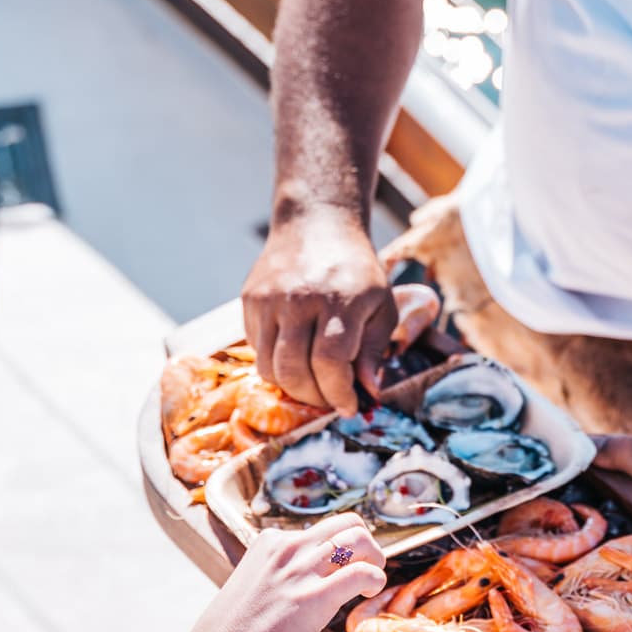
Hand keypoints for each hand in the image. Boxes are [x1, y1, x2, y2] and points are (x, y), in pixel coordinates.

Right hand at [188, 513, 386, 631]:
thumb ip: (276, 578)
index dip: (339, 548)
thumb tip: (301, 585)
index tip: (341, 569)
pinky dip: (376, 579)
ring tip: (371, 582)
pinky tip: (368, 594)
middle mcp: (287, 548)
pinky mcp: (316, 597)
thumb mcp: (251, 589)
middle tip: (367, 569)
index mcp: (269, 542)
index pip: (320, 529)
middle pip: (347, 523)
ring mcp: (301, 570)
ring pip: (359, 539)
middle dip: (365, 543)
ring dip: (375, 558)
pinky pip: (363, 572)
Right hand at [242, 207, 396, 414]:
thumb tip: (368, 392)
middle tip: (330, 401)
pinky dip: (276, 364)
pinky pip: (257, 349)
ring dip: (292, 387)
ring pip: (269, 367)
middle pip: (294, 370)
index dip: (338, 393)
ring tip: (313, 385)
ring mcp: (269, 299)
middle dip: (314, 398)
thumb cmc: (357, 271)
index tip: (349, 406)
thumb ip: (375, 351)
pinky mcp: (250, 300)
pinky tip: (296, 356)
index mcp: (340, 300)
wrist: (317, 224)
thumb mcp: (382, 306)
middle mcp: (299, 299)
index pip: (330, 361)